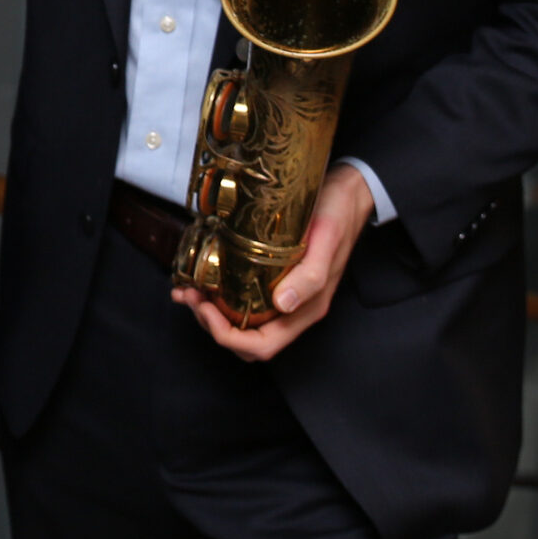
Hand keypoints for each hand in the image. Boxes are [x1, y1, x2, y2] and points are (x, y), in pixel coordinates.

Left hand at [171, 161, 373, 361]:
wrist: (349, 193)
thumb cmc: (338, 214)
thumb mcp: (326, 239)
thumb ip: (310, 276)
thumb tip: (283, 305)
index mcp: (307, 308)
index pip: (264, 345)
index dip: (229, 337)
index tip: (205, 309)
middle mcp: (294, 308)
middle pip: (247, 340)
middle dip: (212, 325)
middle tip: (190, 296)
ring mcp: (284, 294)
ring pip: (243, 323)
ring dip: (211, 314)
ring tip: (188, 291)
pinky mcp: (275, 277)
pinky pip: (245, 300)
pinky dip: (219, 297)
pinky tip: (202, 280)